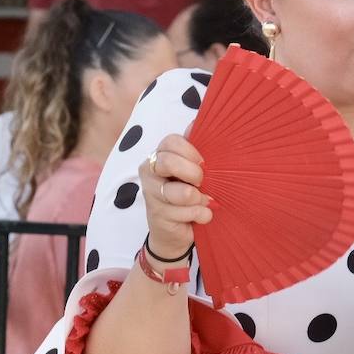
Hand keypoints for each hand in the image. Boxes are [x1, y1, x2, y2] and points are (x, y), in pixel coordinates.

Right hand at [139, 134, 211, 259]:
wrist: (175, 232)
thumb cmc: (187, 194)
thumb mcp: (193, 170)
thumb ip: (195, 148)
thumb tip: (197, 122)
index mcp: (159, 156)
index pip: (171, 141)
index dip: (191, 151)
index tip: (204, 163)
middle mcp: (149, 172)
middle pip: (168, 162)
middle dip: (194, 173)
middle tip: (202, 182)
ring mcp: (151, 194)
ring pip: (182, 193)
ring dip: (200, 199)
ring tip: (204, 202)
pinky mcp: (157, 216)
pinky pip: (188, 212)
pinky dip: (202, 214)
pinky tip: (200, 216)